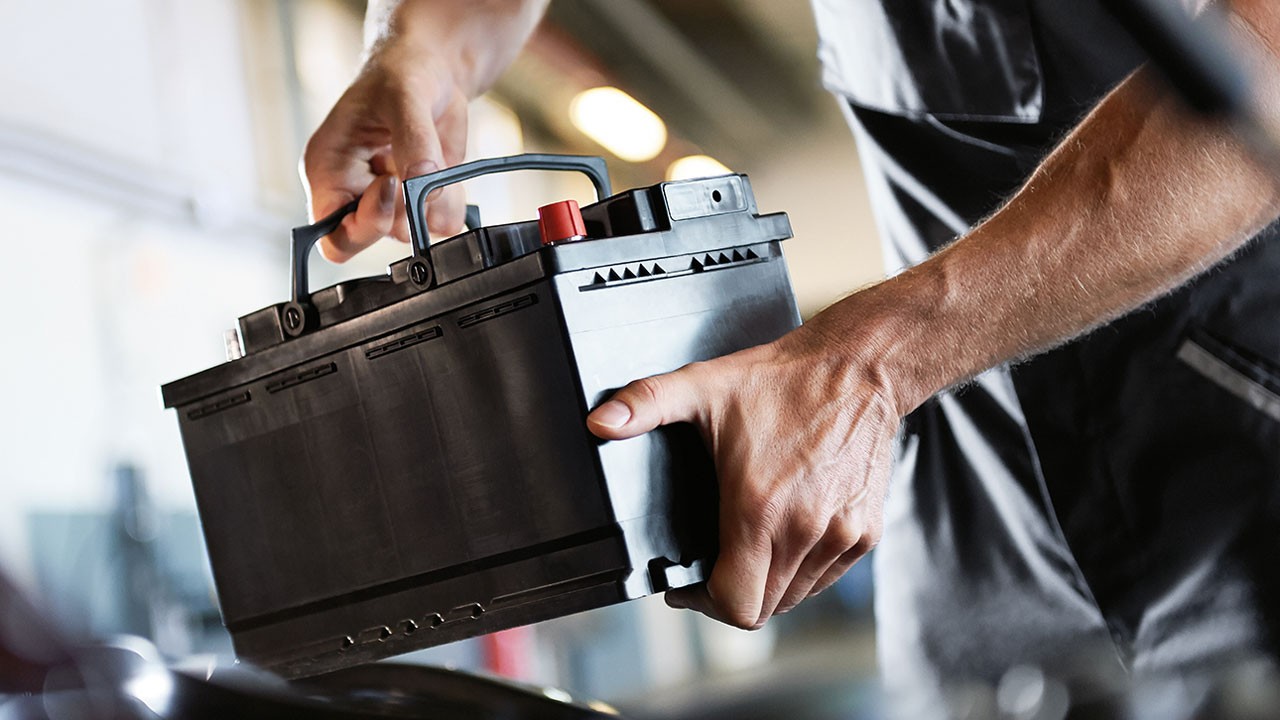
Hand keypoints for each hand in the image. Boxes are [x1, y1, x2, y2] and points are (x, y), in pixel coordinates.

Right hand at [301, 40, 468, 261]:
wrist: (433, 73)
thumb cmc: (400, 75)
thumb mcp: (404, 95)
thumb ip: (413, 140)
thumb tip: (421, 179)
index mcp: (327, 170)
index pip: (332, 233)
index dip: (363, 223)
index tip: (390, 182)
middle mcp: (352, 193)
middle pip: (369, 241)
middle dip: (400, 212)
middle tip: (416, 169)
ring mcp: (388, 203)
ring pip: (412, 234)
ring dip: (432, 201)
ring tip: (432, 155)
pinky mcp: (420, 203)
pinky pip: (442, 225)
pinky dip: (452, 201)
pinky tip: (446, 168)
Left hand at [586, 326, 900, 628]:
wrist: (859, 367)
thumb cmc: (782, 380)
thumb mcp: (702, 385)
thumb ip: (645, 403)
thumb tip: (598, 422)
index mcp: (758, 509)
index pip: (734, 603)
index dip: (701, 604)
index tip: (683, 585)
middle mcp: (804, 531)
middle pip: (762, 609)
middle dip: (728, 595)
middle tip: (709, 568)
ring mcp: (840, 535)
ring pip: (795, 597)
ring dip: (766, 585)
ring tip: (745, 552)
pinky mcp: (865, 532)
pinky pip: (826, 577)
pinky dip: (801, 571)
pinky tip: (782, 540)